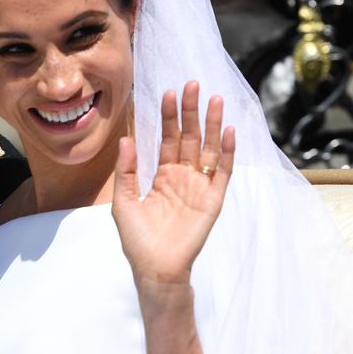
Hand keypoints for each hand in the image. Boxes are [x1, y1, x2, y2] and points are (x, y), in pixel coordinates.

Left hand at [111, 81, 234, 288]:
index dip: (168, 117)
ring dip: (212, 124)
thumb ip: (126, 170)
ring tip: (215, 99)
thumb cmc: (137, 240)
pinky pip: (221, 172)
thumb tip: (125, 138)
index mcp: (161, 175)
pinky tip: (228, 132)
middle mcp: (182, 176)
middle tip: (193, 84)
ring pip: (207, 149)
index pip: (167, 139)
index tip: (169, 93)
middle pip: (188, 137)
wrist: (155, 269)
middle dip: (191, 112)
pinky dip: (225, 152)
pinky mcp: (212, 200)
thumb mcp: (124, 202)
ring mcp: (199, 187)